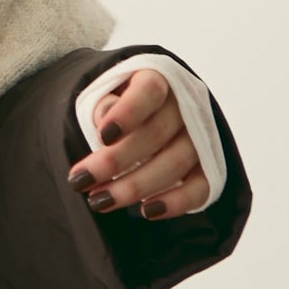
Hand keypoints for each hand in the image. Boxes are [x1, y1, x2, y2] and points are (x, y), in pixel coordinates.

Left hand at [65, 66, 208, 220]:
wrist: (140, 116)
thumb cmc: (115, 104)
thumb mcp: (101, 95)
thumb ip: (101, 105)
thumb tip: (105, 120)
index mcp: (158, 78)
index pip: (149, 91)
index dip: (128, 113)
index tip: (103, 136)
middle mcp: (185, 105)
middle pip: (156, 133)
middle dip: (115, 161)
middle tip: (79, 181)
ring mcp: (200, 136)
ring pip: (176, 163)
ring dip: (135, 186)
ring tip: (99, 201)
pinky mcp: (208, 166)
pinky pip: (201, 187)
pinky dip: (177, 202)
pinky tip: (148, 211)